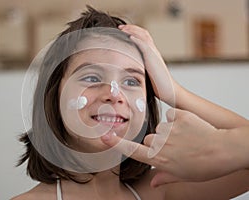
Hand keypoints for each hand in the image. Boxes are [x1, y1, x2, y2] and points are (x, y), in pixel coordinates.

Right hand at [101, 108, 231, 185]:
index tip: (104, 137)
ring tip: (187, 137)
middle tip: (177, 147)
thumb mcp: (184, 176)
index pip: (132, 150)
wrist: (224, 149)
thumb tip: (154, 182)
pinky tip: (190, 127)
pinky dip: (178, 119)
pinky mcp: (178, 116)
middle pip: (149, 139)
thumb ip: (164, 177)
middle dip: (158, 142)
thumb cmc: (206, 165)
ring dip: (170, 131)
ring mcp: (168, 128)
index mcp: (159, 159)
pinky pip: (171, 115)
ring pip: (161, 127)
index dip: (117, 143)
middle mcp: (160, 143)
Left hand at [119, 24, 176, 105]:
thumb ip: (140, 67)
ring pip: (144, 36)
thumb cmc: (157, 85)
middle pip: (143, 33)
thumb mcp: (146, 73)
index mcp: (152, 54)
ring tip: (122, 28)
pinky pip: (145, 45)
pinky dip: (137, 39)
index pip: (143, 38)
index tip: (123, 31)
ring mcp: (154, 54)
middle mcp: (154, 51)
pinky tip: (130, 36)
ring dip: (132, 30)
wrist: (168, 90)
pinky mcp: (153, 58)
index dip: (133, 32)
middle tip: (120, 26)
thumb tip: (129, 70)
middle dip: (131, 28)